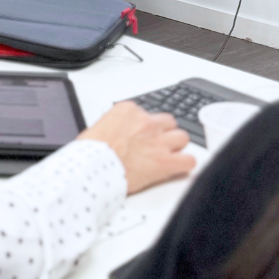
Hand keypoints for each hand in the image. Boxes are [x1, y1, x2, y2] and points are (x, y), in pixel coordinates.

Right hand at [79, 101, 194, 193]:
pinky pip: (188, 160)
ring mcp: (158, 141)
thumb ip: (115, 126)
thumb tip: (117, 134)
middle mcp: (146, 122)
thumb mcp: (98, 127)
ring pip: (182, 137)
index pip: (147, 114)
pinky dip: (185, 164)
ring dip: (176, 146)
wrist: (91, 167)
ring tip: (168, 155)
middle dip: (164, 133)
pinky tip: (178, 168)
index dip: (144, 127)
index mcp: (128, 111)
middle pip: (168, 123)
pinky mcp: (164, 161)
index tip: (139, 136)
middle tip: (155, 144)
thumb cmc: (90, 151)